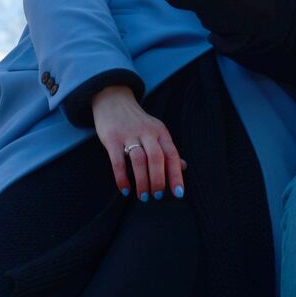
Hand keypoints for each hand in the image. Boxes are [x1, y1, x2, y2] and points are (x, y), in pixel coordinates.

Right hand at [90, 84, 186, 200]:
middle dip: (158, 180)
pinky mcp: (112, 138)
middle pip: (157, 158)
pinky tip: (125, 189)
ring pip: (139, 160)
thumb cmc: (137, 122)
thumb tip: (183, 167)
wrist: (113, 100)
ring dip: (142, 181)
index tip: (179, 193)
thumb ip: (167, 149)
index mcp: (161, 132)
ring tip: (143, 196)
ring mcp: (129, 134)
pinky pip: (117, 161)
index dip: (176, 175)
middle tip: (158, 196)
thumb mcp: (156, 131)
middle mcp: (147, 132)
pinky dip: (122, 177)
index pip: (172, 155)